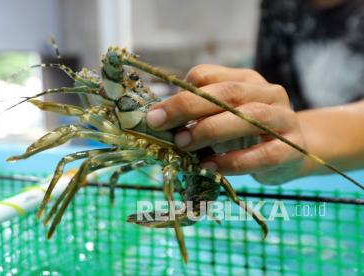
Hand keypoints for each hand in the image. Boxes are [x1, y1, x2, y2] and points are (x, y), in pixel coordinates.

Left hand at [146, 64, 306, 183]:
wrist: (291, 153)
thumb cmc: (246, 134)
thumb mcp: (222, 117)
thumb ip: (197, 115)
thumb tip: (159, 121)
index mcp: (246, 80)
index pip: (209, 76)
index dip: (180, 92)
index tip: (155, 114)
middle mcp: (268, 93)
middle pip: (227, 92)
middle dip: (188, 107)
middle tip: (160, 124)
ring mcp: (284, 119)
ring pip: (249, 117)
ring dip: (211, 130)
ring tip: (183, 145)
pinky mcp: (293, 148)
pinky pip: (264, 154)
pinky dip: (233, 161)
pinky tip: (209, 167)